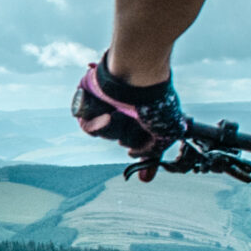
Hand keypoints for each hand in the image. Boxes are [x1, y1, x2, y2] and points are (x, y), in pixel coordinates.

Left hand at [72, 58, 189, 177]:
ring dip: (111, 128)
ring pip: (102, 132)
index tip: (136, 157)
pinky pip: (85, 122)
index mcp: (141, 112)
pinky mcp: (86, 98)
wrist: (138, 73)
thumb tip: (144, 178)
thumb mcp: (166, 132)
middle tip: (134, 120)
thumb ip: (153, 154)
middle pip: (118, 137)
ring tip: (118, 112)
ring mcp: (105, 102)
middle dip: (125, 135)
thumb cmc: (155, 100)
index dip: (137, 149)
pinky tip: (106, 115)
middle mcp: (124, 108)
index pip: (135, 139)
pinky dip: (95, 123)